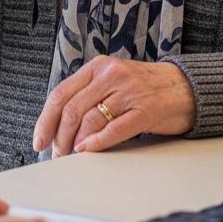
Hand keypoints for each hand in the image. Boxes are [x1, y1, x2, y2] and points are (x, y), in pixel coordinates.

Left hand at [32, 56, 194, 156]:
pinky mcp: (146, 109)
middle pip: (72, 109)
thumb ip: (88, 93)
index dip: (46, 120)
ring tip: (72, 155)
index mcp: (98, 66)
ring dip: (76, 143)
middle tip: (57, 154)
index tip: (39, 140)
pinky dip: (97, 143)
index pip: (61, 93)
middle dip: (59, 137)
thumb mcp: (112, 80)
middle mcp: (111, 74)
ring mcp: (129, 91)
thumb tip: (58, 125)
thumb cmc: (144, 88)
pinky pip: (114, 129)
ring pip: (90, 120)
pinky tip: (87, 151)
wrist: (183, 87)